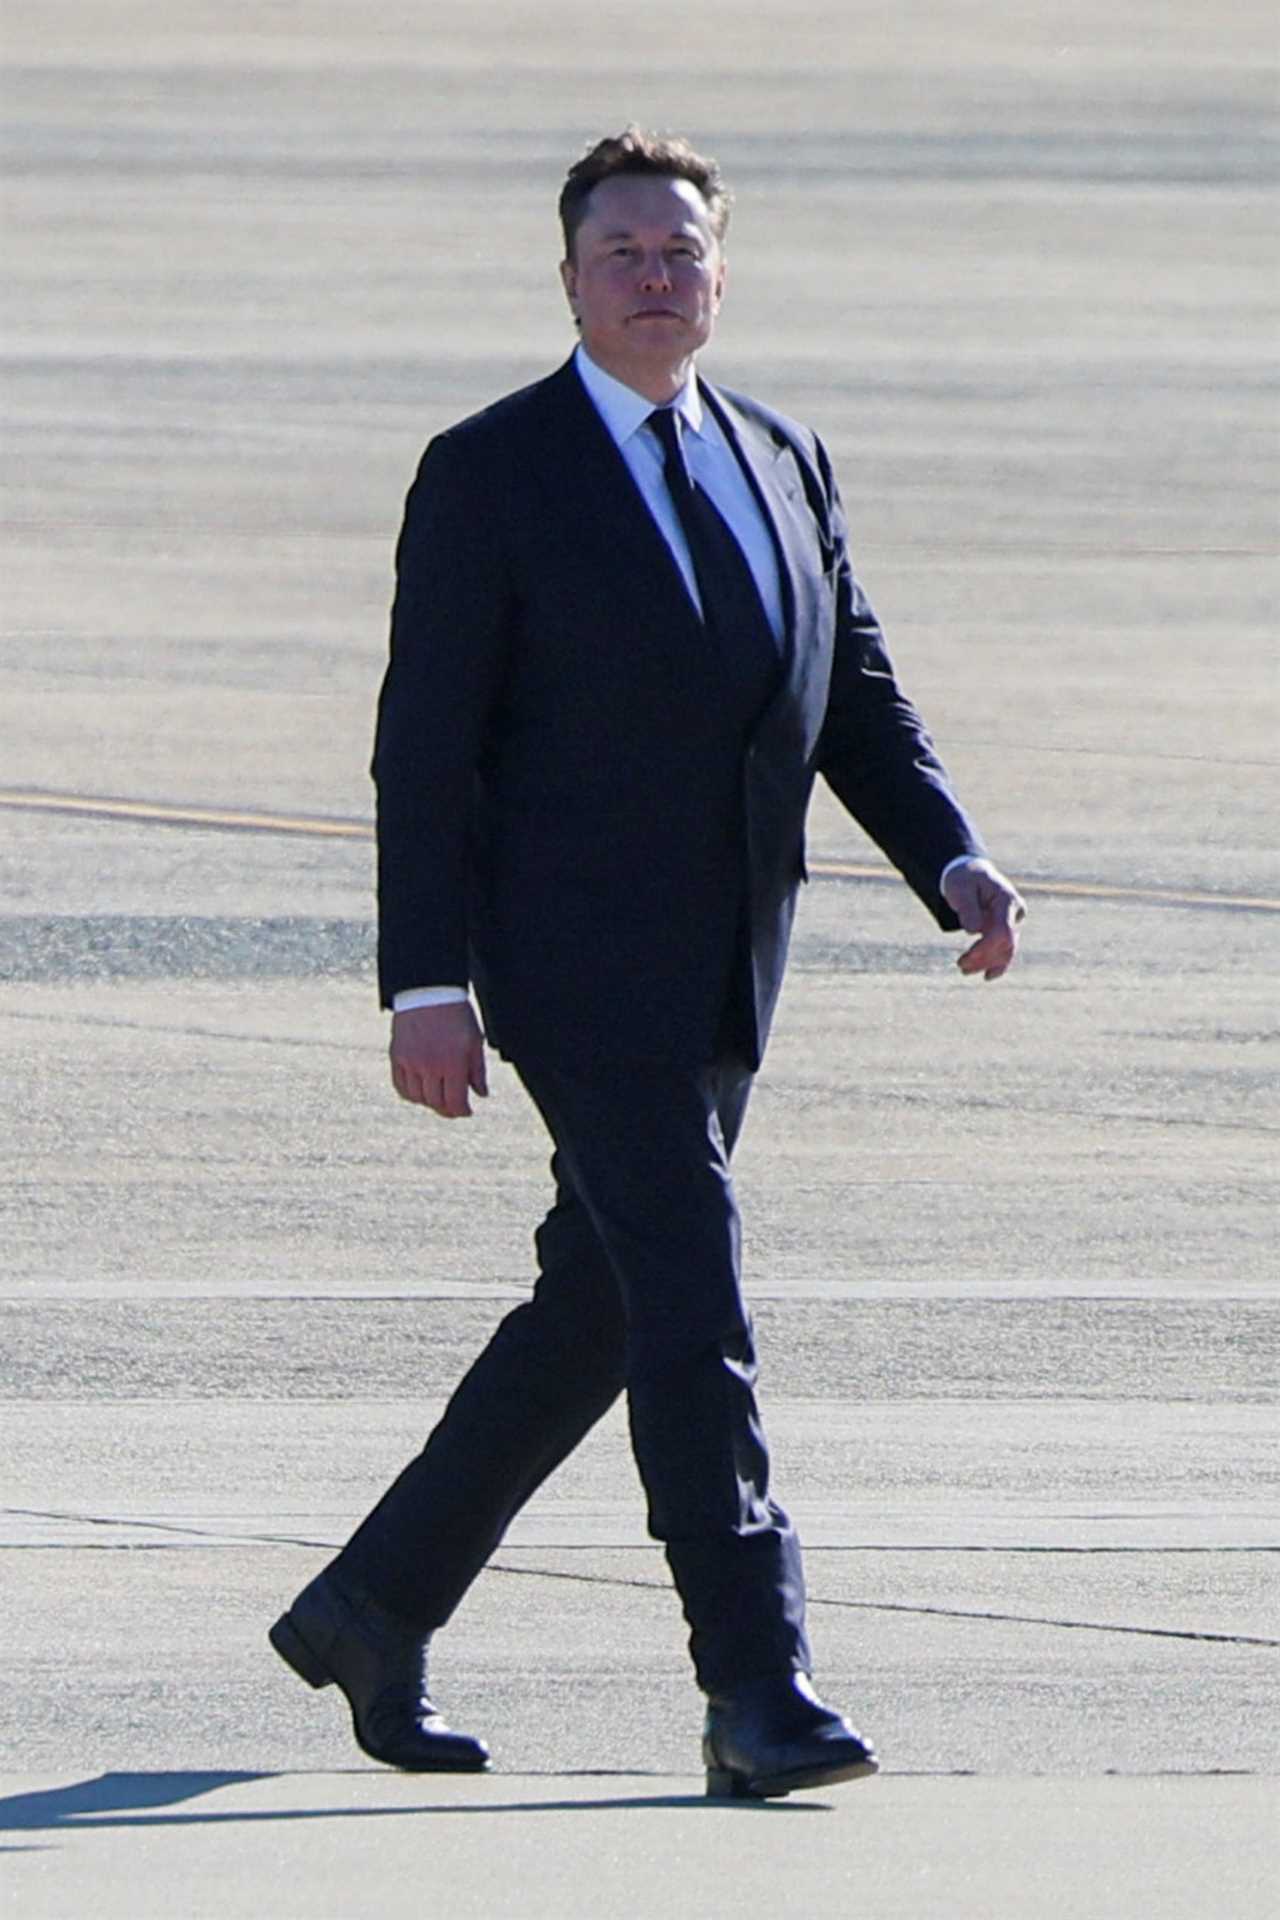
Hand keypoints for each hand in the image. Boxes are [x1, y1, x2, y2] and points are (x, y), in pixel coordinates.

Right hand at [389, 1001, 488, 1116]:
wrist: (429, 991)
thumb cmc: (456, 1014)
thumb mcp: (474, 1041)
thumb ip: (478, 1070)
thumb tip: (481, 1095)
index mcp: (453, 1063)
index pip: (455, 1102)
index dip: (462, 1111)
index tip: (467, 1111)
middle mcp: (430, 1066)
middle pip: (436, 1103)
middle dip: (447, 1110)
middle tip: (454, 1108)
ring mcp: (411, 1062)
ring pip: (417, 1098)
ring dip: (429, 1103)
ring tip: (438, 1098)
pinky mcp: (397, 1056)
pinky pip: (400, 1086)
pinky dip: (410, 1094)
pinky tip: (420, 1091)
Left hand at [941, 858, 1025, 981]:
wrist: (969, 873)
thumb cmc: (964, 879)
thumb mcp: (961, 889)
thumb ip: (968, 908)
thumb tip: (974, 930)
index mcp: (1007, 900)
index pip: (1002, 932)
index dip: (985, 949)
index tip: (965, 958)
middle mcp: (1015, 912)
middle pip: (1006, 944)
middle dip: (984, 959)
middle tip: (961, 966)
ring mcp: (1012, 922)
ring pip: (1006, 950)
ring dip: (987, 963)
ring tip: (964, 969)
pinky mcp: (1005, 929)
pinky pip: (1004, 950)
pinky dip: (996, 964)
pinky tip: (987, 975)